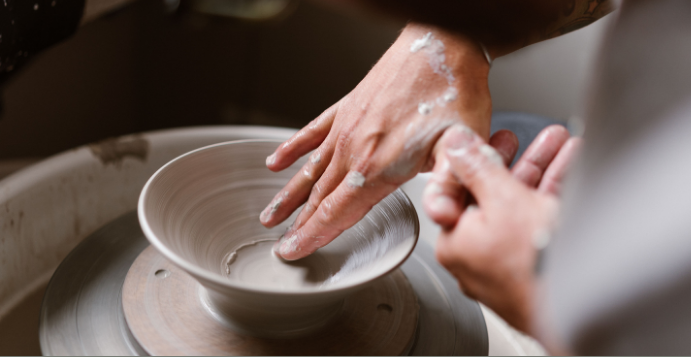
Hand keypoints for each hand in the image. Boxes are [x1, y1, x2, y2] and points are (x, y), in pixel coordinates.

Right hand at [260, 22, 491, 259]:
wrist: (440, 44)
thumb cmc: (453, 92)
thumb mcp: (462, 144)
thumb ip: (452, 184)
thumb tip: (444, 216)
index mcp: (377, 166)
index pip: (336, 212)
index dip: (312, 236)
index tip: (292, 251)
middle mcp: (354, 149)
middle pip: (319, 196)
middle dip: (298, 223)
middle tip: (280, 242)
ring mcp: (346, 127)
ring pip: (310, 169)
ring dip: (290, 194)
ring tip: (271, 213)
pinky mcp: (346, 108)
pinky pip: (311, 133)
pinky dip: (293, 149)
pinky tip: (276, 161)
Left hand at [426, 124, 580, 332]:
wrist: (583, 306)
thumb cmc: (535, 266)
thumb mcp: (503, 200)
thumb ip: (477, 168)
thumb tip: (455, 145)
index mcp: (455, 242)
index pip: (457, 192)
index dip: (476, 160)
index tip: (493, 140)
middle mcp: (477, 256)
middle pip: (493, 196)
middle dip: (519, 161)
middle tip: (530, 139)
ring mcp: (508, 263)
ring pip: (522, 207)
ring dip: (542, 170)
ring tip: (561, 143)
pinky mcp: (537, 266)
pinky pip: (542, 223)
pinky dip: (555, 194)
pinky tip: (573, 168)